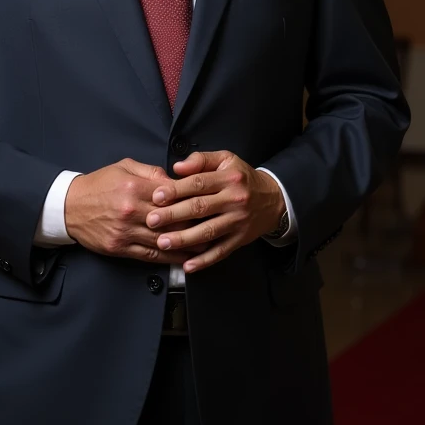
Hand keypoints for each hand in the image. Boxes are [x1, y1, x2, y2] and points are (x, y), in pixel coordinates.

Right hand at [64, 158, 210, 265]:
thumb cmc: (99, 184)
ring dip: (187, 244)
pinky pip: (150, 255)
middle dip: (194, 223)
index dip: (192, 199)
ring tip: (208, 245)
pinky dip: (169, 258)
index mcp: (135, 187)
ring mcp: (126, 232)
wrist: (69, 206)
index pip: (172, 194)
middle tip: (215, 225)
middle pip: (171, 219)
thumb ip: (152, 171)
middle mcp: (132, 210)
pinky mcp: (120, 248)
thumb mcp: (124, 166)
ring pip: (164, 240)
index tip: (208, 201)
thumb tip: (175, 179)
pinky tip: (184, 258)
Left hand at [145, 150, 285, 273]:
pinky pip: (221, 251)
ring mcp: (238, 221)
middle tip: (152, 221)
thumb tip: (177, 167)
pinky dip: (204, 260)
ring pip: (208, 231)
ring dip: (184, 239)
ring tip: (163, 242)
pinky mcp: (240, 239)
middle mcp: (234, 199)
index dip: (176, 190)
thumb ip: (200, 160)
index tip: (157, 196)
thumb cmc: (241, 177)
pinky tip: (188, 265)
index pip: (198, 184)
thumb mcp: (225, 159)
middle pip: (200, 208)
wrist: (273, 199)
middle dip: (174, 215)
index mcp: (228, 178)